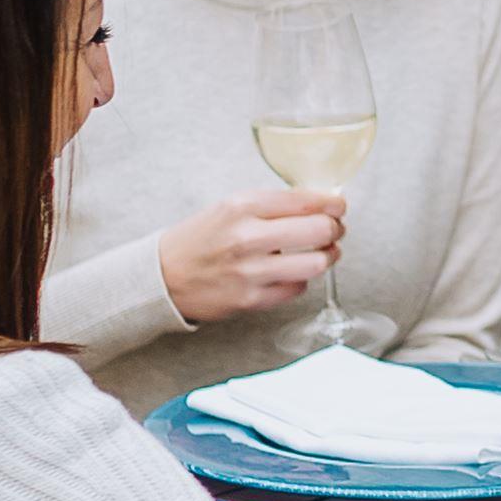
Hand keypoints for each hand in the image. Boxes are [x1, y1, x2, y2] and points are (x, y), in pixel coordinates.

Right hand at [158, 187, 346, 325]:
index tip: (339, 207)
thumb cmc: (201, 238)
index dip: (333, 204)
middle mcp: (248, 236)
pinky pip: (297, 289)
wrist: (162, 275)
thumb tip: (320, 204)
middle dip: (335, 229)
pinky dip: (301, 280)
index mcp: (243, 206)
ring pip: (316, 263)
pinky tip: (293, 273)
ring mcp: (250, 271)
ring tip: (325, 253)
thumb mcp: (231, 207)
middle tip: (335, 229)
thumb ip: (273, 205)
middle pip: (319, 229)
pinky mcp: (250, 299)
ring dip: (328, 257)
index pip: (307, 200)